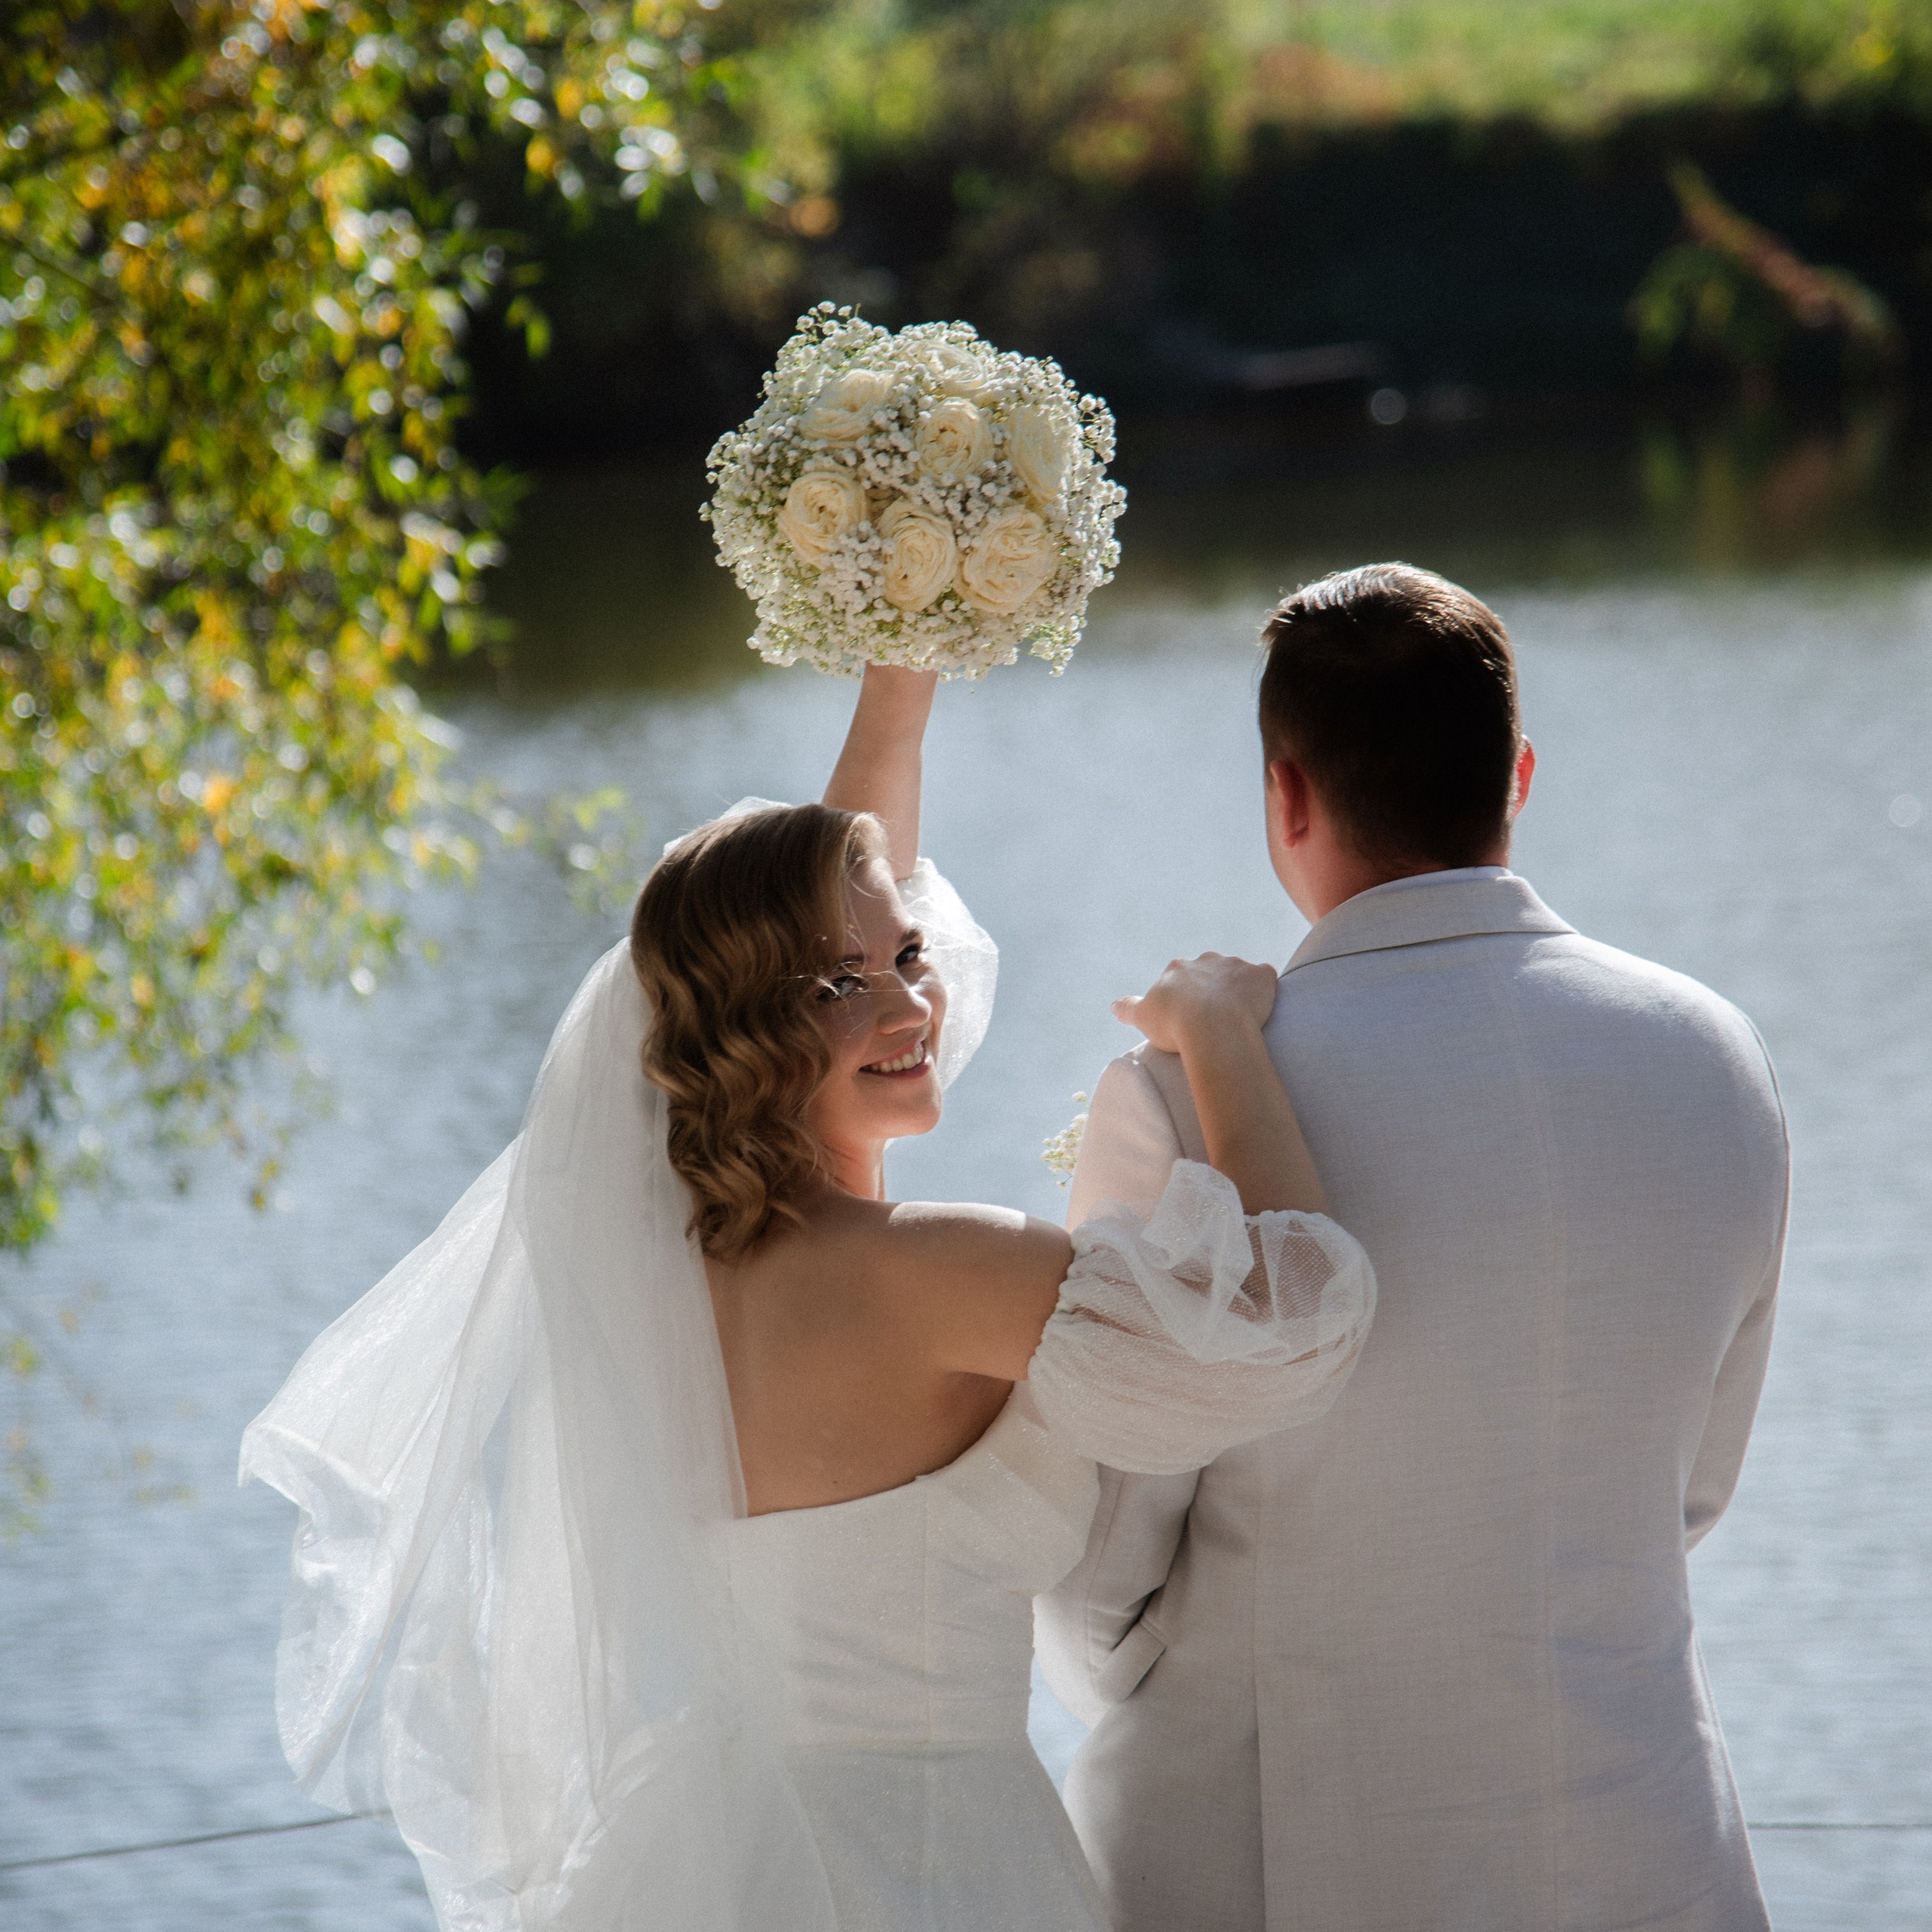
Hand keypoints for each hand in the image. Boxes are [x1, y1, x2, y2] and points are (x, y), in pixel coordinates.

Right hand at [1112, 953, 1279, 1053]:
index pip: (1182, 977)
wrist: (1213, 1028)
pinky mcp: (1262, 975)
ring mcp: (1236, 965)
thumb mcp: (1143, 1018)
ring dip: (1239, 990)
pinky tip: (1261, 1009)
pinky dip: (1265, 990)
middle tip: (1214, 1019)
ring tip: (1239, 1017)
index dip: (1185, 999)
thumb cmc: (1174, 1025)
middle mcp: (1207, 959)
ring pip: (1239, 975)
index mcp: (1178, 967)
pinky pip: (1265, 978)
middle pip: (1211, 972)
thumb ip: (1128, 1008)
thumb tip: (1114, 1005)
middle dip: (1213, 990)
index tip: (1189, 1019)